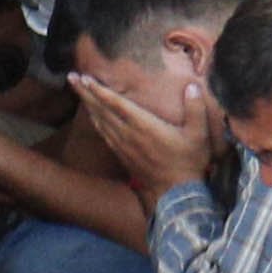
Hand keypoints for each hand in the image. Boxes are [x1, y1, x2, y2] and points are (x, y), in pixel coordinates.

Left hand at [66, 69, 202, 190]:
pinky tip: (92, 115)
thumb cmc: (188, 163)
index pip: (116, 104)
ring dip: (88, 105)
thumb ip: (196, 110)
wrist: (177, 195)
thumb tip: (192, 87)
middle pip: (102, 110)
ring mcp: (124, 146)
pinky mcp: (123, 155)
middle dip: (86, 93)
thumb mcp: (199, 136)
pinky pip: (104, 134)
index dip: (99, 90)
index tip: (85, 77)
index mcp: (144, 126)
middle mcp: (129, 134)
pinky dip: (96, 121)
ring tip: (78, 90)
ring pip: (100, 121)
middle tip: (71, 77)